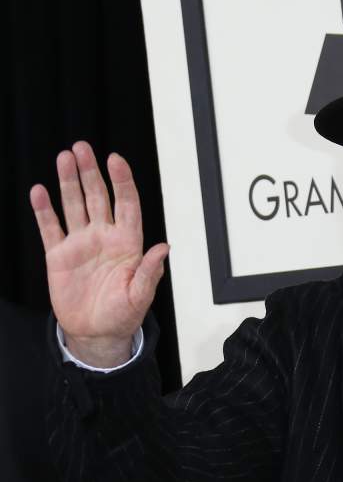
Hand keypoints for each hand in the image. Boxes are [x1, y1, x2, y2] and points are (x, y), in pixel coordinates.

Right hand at [29, 141, 168, 367]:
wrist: (96, 332)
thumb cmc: (123, 314)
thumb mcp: (141, 296)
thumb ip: (150, 271)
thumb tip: (164, 248)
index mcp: (128, 243)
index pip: (127, 204)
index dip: (122, 181)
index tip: (115, 159)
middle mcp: (104, 237)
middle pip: (98, 196)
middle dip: (91, 172)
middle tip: (82, 148)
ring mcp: (81, 243)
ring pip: (74, 205)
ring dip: (69, 182)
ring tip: (64, 158)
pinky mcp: (59, 255)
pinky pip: (50, 227)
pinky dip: (44, 210)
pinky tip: (39, 192)